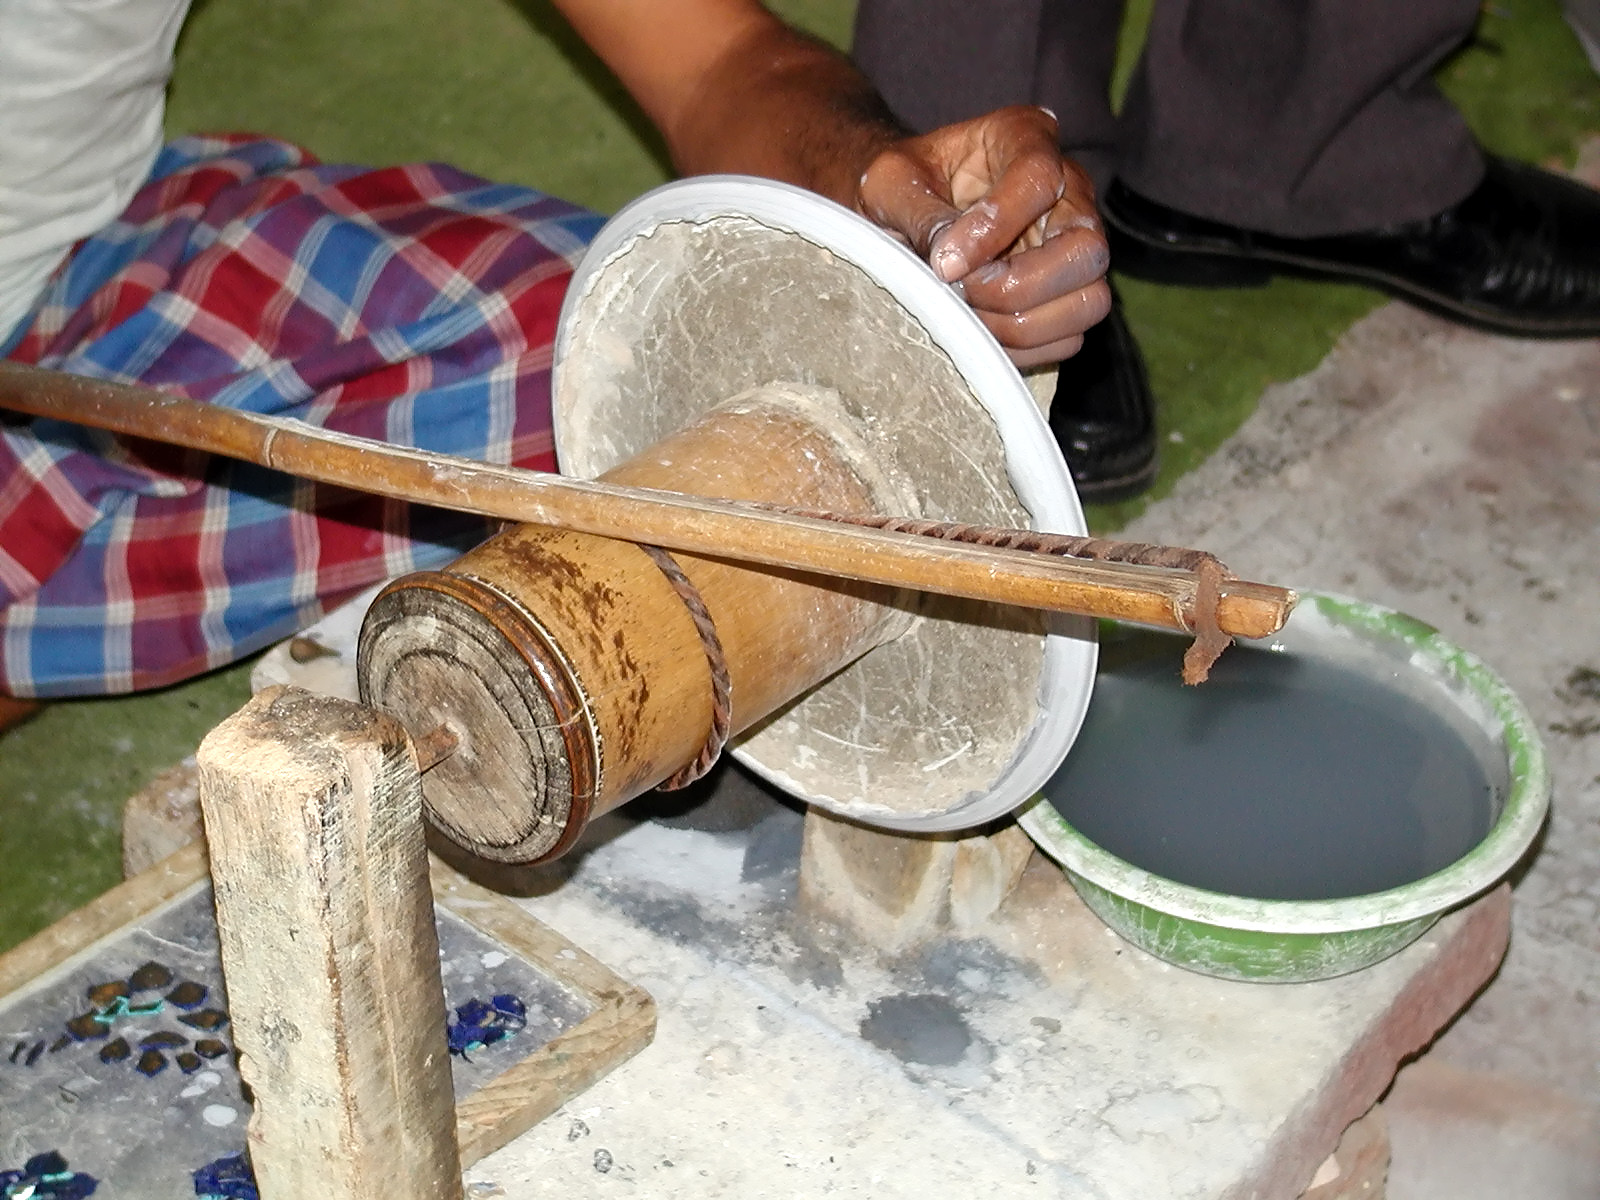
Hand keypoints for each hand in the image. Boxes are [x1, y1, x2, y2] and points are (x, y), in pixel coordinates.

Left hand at [856, 106, 1110, 368]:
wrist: (908, 211)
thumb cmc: (903, 187)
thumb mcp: (891, 183)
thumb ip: (918, 212)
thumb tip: (949, 262)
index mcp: (1025, 138)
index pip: (1039, 177)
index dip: (995, 226)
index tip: (945, 263)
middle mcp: (1069, 190)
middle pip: (1086, 249)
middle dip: (1019, 287)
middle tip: (963, 293)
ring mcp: (1076, 246)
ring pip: (1089, 301)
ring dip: (1022, 325)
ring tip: (967, 318)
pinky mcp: (1070, 294)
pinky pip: (1069, 337)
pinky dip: (1023, 349)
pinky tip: (979, 334)